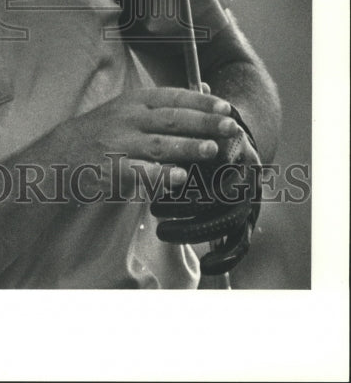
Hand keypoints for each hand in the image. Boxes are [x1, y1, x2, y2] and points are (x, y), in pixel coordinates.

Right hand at [70, 86, 241, 193]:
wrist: (62, 155)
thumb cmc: (103, 132)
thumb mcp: (130, 109)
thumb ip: (166, 103)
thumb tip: (205, 87)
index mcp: (134, 102)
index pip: (172, 97)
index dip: (200, 101)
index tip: (225, 107)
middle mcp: (127, 119)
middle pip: (171, 119)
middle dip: (203, 123)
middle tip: (230, 127)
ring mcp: (119, 144)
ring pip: (158, 144)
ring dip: (187, 147)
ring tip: (212, 149)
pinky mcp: (111, 170)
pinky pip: (139, 172)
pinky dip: (160, 175)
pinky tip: (179, 177)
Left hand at [149, 103, 261, 275]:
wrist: (236, 141)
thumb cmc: (206, 136)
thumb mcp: (197, 133)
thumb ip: (182, 142)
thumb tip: (150, 155)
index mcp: (235, 153)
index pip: (212, 170)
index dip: (184, 182)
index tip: (155, 186)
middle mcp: (246, 179)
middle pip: (219, 198)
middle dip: (184, 206)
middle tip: (153, 209)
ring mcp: (249, 202)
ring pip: (228, 222)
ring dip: (194, 230)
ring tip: (161, 232)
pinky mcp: (249, 221)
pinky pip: (241, 244)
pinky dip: (226, 258)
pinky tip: (206, 266)